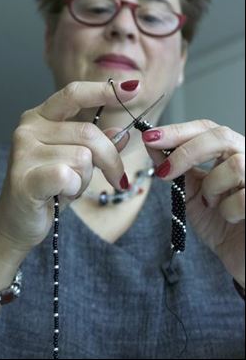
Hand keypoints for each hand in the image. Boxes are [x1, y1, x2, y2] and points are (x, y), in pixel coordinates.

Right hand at [0, 80, 137, 253]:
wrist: (15, 222)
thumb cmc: (47, 189)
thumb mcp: (77, 163)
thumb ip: (97, 145)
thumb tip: (122, 133)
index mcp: (40, 117)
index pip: (74, 94)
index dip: (104, 90)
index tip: (134, 88)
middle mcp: (29, 129)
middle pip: (89, 133)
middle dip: (110, 160)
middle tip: (117, 179)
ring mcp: (23, 152)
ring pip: (82, 158)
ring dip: (85, 179)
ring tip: (69, 187)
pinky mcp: (24, 177)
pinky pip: (68, 176)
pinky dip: (73, 189)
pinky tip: (60, 195)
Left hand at [142, 119, 244, 287]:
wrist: (243, 258)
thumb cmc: (222, 224)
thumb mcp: (193, 194)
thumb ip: (176, 169)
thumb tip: (152, 144)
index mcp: (231, 152)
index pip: (206, 128)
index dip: (177, 130)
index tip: (149, 137)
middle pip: (220, 136)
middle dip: (186, 152)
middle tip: (164, 171)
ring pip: (234, 166)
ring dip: (212, 187)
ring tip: (211, 204)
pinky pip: (244, 197)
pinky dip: (227, 209)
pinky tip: (228, 217)